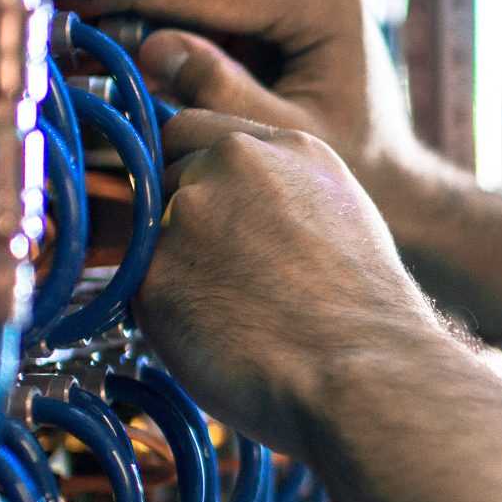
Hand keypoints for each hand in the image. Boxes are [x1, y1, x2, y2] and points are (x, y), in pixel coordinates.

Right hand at [83, 0, 501, 342]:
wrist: (400, 182)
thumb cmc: (357, 169)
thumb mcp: (281, 135)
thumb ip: (218, 92)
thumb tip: (147, 47)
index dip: (133, 2)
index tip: (72, 12)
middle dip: (132, 6)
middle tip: (60, 24)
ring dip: (148, 14)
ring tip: (79, 37)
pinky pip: (217, 6)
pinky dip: (176, 27)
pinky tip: (122, 46)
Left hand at [136, 107, 456, 450]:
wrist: (363, 371)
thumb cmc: (365, 315)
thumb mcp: (339, 217)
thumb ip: (280, 191)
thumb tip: (234, 207)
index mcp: (287, 144)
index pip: (194, 130)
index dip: (191, 172)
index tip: (206, 212)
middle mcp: (232, 162)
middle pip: (165, 175)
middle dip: (178, 217)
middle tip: (221, 275)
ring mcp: (189, 211)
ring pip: (148, 233)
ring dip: (171, 265)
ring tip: (229, 312)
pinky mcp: (155, 269)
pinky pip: (137, 288)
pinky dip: (163, 314)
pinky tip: (215, 337)